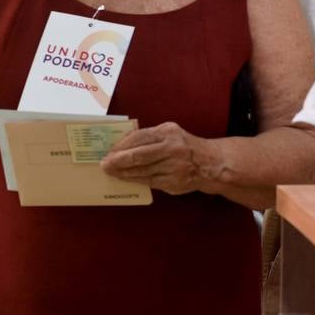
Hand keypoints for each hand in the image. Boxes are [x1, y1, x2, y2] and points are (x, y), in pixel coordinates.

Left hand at [99, 122, 218, 195]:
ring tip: (111, 172)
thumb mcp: (169, 133)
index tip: (108, 151)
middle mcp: (172, 148)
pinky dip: (134, 179)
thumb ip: (149, 137)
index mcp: (168, 132)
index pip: (139, 137)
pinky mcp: (174, 182)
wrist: (211, 163)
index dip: (121, 145)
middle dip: (118, 161)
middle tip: (104, 164)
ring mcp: (174, 166)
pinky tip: (124, 178)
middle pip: (139, 155)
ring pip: (142, 170)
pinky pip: (149, 181)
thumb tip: (120, 146)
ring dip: (123, 172)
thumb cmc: (183, 146)